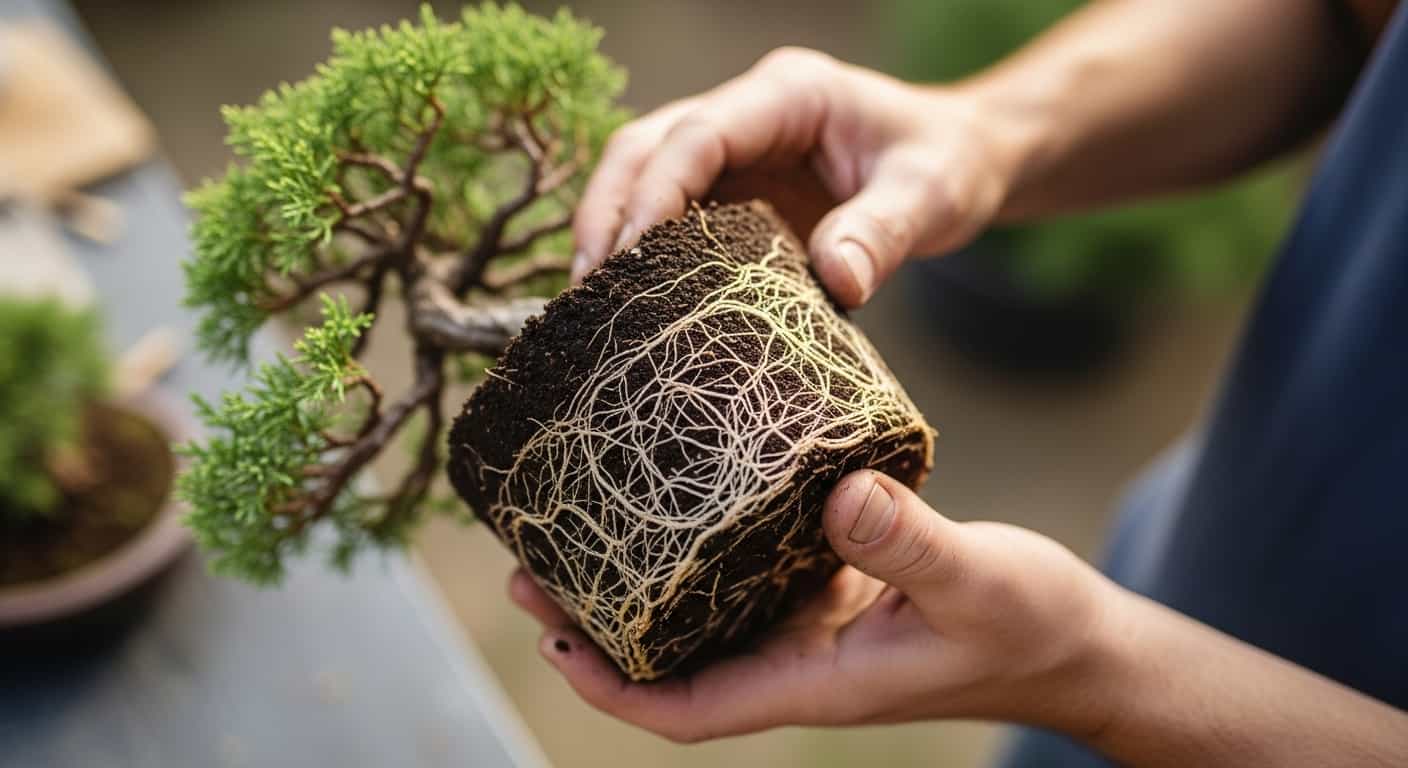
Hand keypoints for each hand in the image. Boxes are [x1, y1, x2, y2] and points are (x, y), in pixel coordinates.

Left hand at [509, 470, 1122, 742]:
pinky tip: (684, 492)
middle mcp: (798, 657)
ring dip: (637, 580)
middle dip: (595, 626)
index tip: (551, 642)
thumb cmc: (1034, 629)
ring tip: (575, 526)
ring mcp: (812, 624)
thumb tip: (837, 492)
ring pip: (702, 611)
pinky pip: (749, 569)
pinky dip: (704, 543)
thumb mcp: (975, 583)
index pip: (688, 709)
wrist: (1077, 642)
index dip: (611, 686)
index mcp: (815, 681)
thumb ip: (909, 542)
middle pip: (671, 658)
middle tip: (529, 566)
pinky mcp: (833, 586)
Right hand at [570, 48, 1020, 306]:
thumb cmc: (948, 164)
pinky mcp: (730, 190)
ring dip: (608, 231)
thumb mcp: (934, 194)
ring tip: (590, 302)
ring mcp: (733, 150)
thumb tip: (837, 282)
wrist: (959, 160)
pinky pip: (667, 213)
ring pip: (640, 175)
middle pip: (644, 147)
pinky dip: (638, 252)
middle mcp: (748, 113)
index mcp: (789, 94)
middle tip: (588, 287)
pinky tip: (626, 301)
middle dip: (607, 211)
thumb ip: (886, 232)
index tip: (630, 255)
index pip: (698, 133)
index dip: (655, 191)